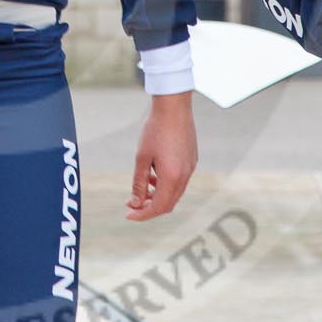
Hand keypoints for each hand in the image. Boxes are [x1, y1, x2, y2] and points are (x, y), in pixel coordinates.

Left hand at [127, 92, 196, 221]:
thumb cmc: (154, 130)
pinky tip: (154, 175)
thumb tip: (135, 203)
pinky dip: (166, 185)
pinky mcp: (192, 160)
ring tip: (142, 188)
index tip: (128, 214)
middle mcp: (185, 176)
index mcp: (172, 177)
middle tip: (132, 204)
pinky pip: (179, 181)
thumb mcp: (141, 158)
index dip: (143, 214)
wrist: (174, 106)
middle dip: (149, 207)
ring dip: (158, 196)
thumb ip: (139, 183)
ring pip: (175, 193)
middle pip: (168, 204)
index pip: (159, 207)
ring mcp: (191, 168)